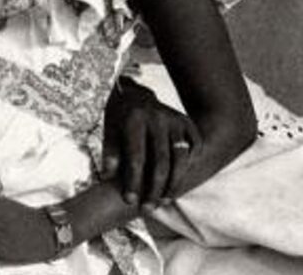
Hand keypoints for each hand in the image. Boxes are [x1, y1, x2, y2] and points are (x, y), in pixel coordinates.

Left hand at [103, 77, 200, 208]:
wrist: (135, 94)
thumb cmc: (119, 119)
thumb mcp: (109, 131)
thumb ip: (110, 153)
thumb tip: (109, 178)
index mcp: (134, 120)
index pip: (136, 158)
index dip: (133, 181)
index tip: (129, 201)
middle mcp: (157, 118)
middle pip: (161, 162)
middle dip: (155, 189)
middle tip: (148, 208)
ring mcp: (175, 120)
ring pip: (180, 159)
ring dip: (173, 183)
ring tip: (163, 200)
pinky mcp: (187, 122)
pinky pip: (194, 149)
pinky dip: (188, 167)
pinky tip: (177, 181)